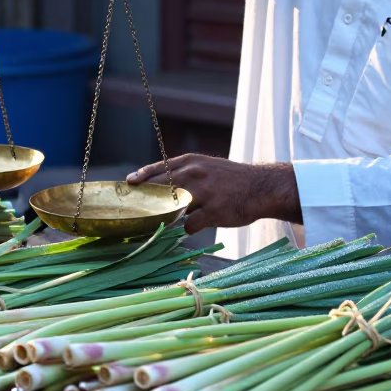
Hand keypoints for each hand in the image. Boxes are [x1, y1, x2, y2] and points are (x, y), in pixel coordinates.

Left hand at [127, 155, 300, 234]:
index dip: (142, 176)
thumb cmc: (232, 179)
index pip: (159, 168)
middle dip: (148, 200)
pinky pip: (189, 225)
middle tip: (139, 209)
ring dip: (171, 216)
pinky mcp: (212, 212)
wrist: (262, 187)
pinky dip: (190, 228)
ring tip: (176, 218)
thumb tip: (162, 188)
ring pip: (173, 209)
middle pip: (160, 188)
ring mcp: (203, 193)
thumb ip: (185, 174)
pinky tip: (199, 224)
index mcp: (191, 162)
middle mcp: (194, 174)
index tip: (128, 183)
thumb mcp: (207, 167)